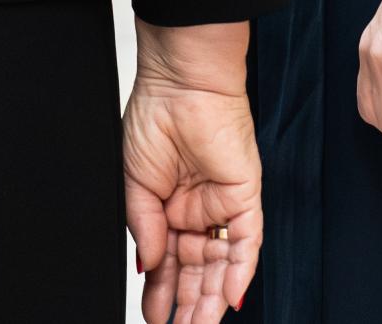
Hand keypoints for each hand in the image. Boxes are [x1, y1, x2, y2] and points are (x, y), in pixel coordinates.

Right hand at [125, 22, 260, 323]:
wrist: (180, 81)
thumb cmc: (155, 116)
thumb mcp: (135, 181)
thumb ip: (145, 228)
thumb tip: (147, 267)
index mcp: (168, 207)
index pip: (167, 262)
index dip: (159, 292)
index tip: (153, 318)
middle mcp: (197, 211)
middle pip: (194, 270)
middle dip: (186, 305)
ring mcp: (221, 205)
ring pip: (220, 264)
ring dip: (210, 299)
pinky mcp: (245, 196)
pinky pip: (246, 242)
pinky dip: (239, 272)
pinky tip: (228, 300)